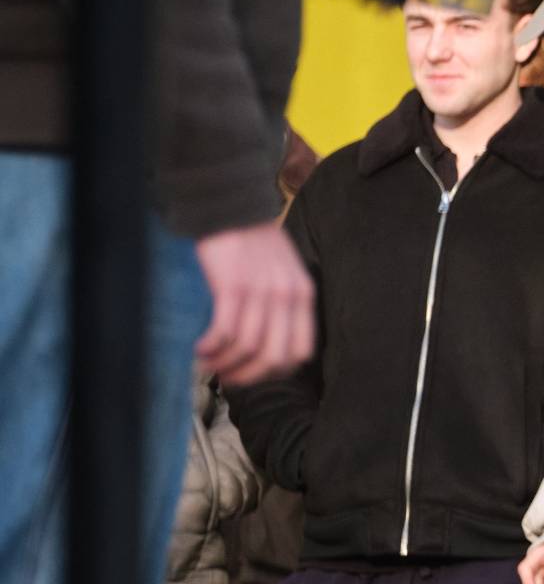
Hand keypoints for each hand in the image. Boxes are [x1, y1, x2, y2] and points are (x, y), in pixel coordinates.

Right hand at [194, 221, 314, 384]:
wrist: (232, 207)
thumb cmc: (254, 242)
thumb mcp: (285, 272)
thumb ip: (284, 303)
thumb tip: (269, 343)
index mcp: (303, 294)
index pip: (301, 351)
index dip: (277, 371)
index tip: (254, 372)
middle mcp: (287, 296)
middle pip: (274, 357)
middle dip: (249, 376)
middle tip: (227, 376)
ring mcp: (261, 292)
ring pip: (247, 348)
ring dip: (224, 364)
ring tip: (208, 363)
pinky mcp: (233, 287)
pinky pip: (224, 332)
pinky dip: (211, 348)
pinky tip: (199, 348)